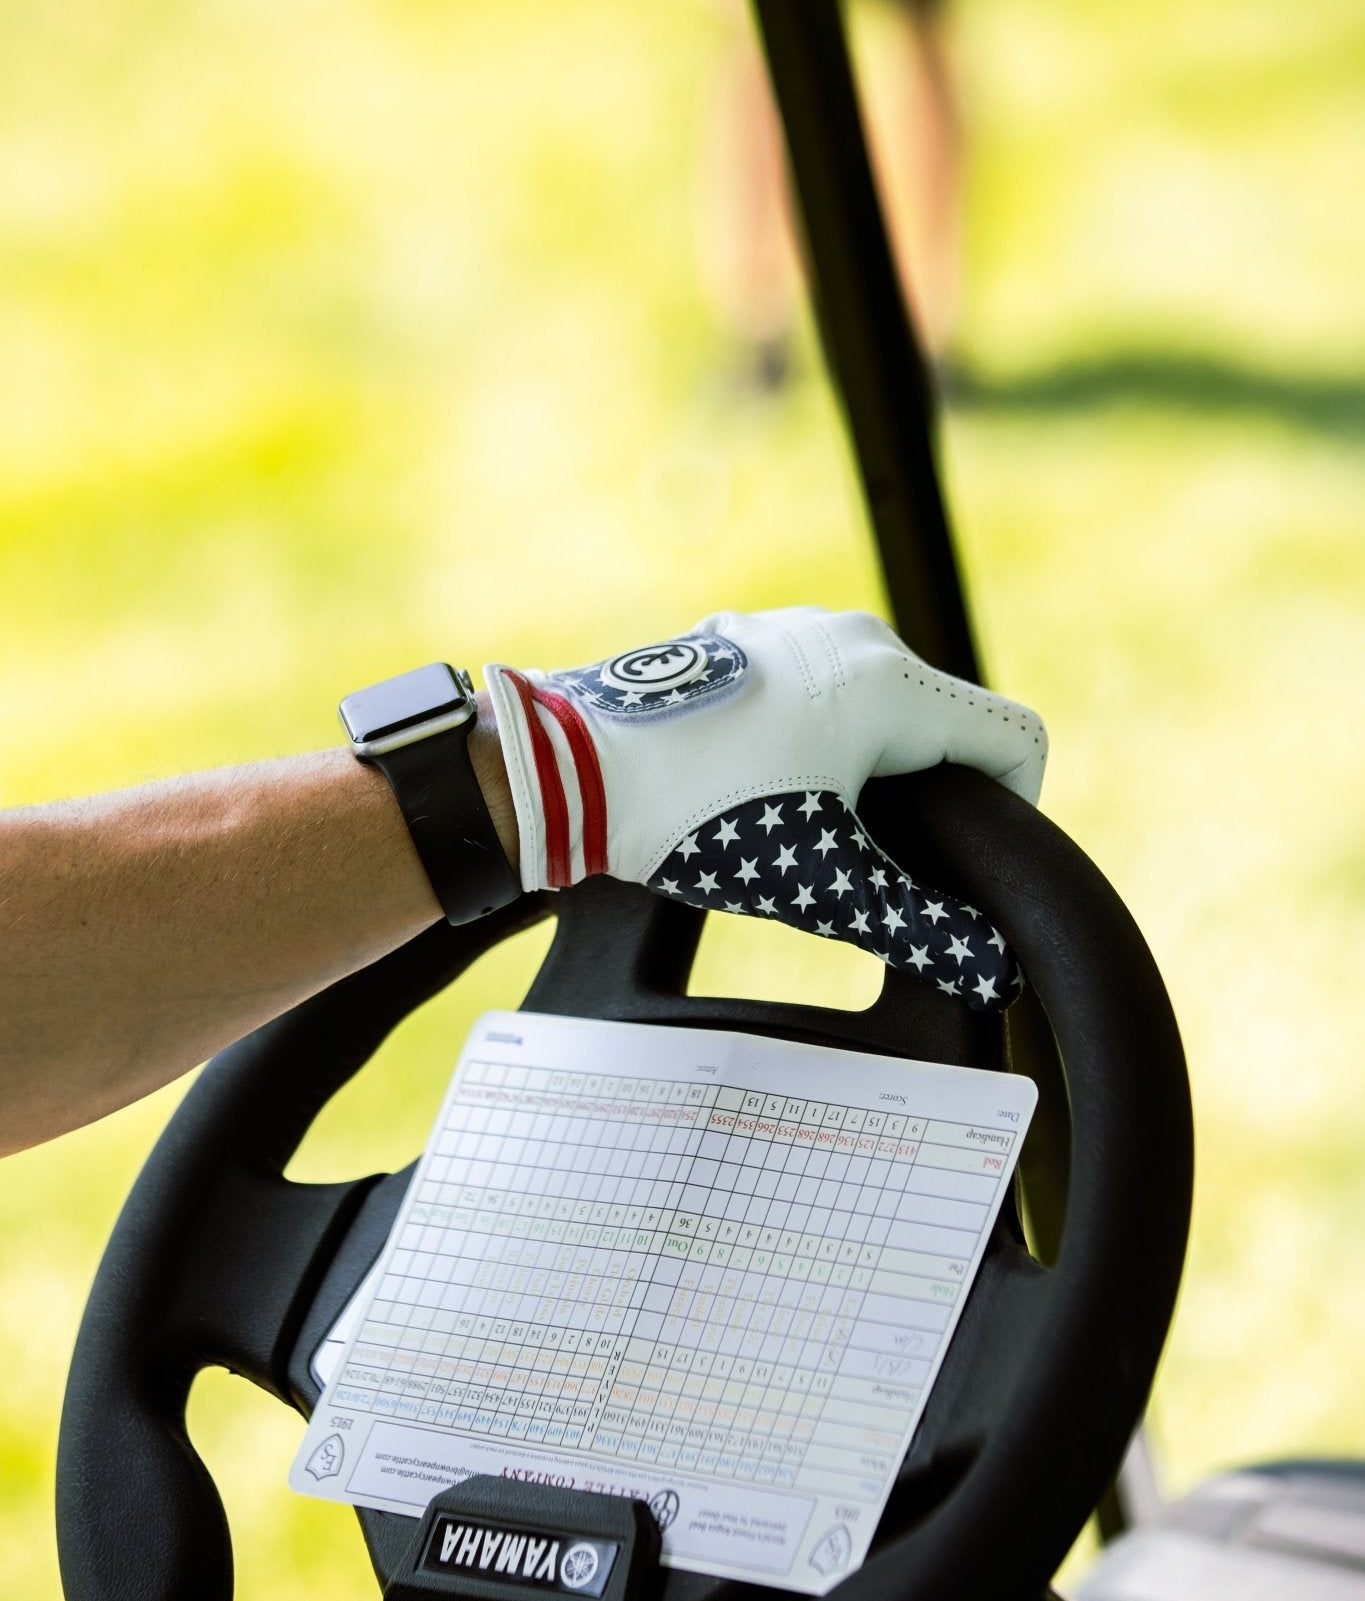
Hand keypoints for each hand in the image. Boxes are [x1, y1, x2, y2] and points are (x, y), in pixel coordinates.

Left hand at [485, 607, 1046, 1008]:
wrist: (569, 767)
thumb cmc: (698, 818)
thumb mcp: (823, 883)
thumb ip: (922, 927)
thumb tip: (997, 971)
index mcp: (893, 684)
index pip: (1013, 738)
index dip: (1015, 808)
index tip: (965, 859)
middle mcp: (853, 636)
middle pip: (943, 724)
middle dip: (928, 795)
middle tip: (870, 858)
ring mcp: (794, 629)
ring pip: (877, 706)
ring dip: (866, 770)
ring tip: (801, 825)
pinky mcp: (743, 639)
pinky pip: (815, 691)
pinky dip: (811, 741)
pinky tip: (753, 787)